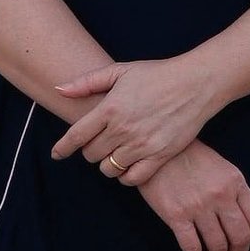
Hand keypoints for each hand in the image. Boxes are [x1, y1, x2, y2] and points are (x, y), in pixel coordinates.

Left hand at [50, 55, 220, 186]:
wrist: (194, 85)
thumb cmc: (155, 75)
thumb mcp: (118, 71)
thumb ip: (87, 83)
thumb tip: (60, 90)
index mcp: (110, 108)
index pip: (77, 135)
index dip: (62, 148)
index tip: (56, 154)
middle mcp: (123, 130)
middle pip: (91, 154)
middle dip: (89, 151)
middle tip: (97, 143)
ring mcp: (142, 145)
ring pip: (109, 168)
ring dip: (106, 164)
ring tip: (112, 153)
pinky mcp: (160, 156)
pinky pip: (134, 179)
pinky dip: (125, 177)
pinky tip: (127, 166)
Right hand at [137, 138, 249, 250]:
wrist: (153, 149)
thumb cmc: (186, 155)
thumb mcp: (219, 166)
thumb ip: (232, 190)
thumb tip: (238, 222)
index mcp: (234, 181)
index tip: (247, 244)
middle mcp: (220, 195)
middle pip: (240, 237)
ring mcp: (198, 206)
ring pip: (217, 245)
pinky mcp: (176, 214)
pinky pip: (191, 246)